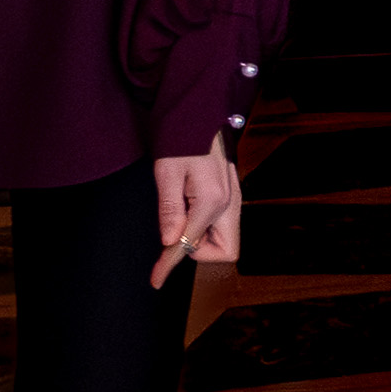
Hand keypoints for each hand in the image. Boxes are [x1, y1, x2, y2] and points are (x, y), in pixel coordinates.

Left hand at [152, 135, 241, 282]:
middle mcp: (230, 202)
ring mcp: (234, 198)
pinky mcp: (231, 194)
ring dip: (201, 237)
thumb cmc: (180, 138)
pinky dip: (204, 226)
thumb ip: (170, 209)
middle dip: (200, 251)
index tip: (156, 278)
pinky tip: (187, 208)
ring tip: (179, 211)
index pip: (193, 245)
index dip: (172, 263)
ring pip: (226, 239)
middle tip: (175, 232)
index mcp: (214, 199)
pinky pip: (222, 224)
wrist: (197, 112)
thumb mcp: (166, 172)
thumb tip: (171, 241)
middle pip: (226, 251)